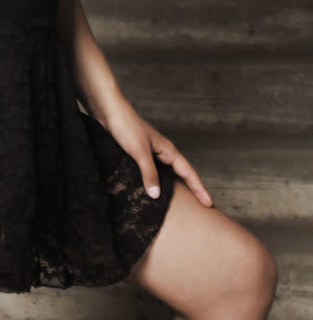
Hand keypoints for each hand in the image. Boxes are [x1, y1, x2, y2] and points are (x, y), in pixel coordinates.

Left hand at [99, 98, 213, 208]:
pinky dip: (155, 182)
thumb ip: (149, 173)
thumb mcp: (140, 152)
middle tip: (200, 208)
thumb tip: (157, 195)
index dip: (199, 189)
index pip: (188, 173)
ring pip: (166, 173)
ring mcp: (150, 153)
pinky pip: (152, 172)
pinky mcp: (138, 154)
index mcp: (167, 150)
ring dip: (173, 187)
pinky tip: (150, 190)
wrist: (109, 111)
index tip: (209, 204)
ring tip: (179, 204)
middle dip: (191, 190)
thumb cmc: (126, 126)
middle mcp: (162, 152)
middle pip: (181, 174)